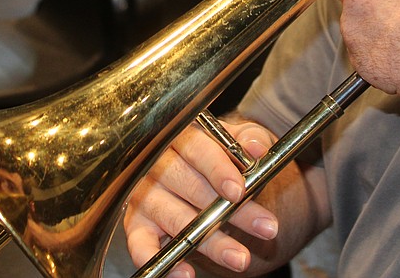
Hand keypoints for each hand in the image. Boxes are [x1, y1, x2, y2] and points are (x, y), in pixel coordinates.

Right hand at [124, 119, 279, 276]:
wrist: (209, 178)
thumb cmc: (222, 157)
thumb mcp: (239, 142)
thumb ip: (250, 140)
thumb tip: (258, 148)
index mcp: (181, 136)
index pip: (197, 148)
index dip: (219, 169)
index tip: (239, 191)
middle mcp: (156, 162)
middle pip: (190, 186)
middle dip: (229, 212)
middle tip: (264, 227)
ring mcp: (143, 194)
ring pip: (175, 219)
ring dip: (211, 243)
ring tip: (240, 258)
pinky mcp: (135, 224)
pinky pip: (141, 245)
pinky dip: (161, 262)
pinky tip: (185, 273)